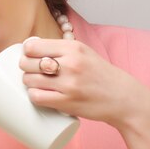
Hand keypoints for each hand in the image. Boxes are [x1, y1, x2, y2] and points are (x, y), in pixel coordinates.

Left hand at [19, 37, 149, 130]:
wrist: (124, 98)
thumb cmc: (101, 75)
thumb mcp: (85, 53)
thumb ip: (62, 49)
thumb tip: (32, 48)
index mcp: (73, 48)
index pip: (33, 46)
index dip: (26, 52)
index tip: (29, 56)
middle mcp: (70, 64)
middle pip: (27, 63)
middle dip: (25, 67)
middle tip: (31, 72)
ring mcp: (68, 84)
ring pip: (29, 80)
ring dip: (28, 82)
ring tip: (36, 83)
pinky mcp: (67, 102)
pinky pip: (37, 97)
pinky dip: (33, 96)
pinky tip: (38, 94)